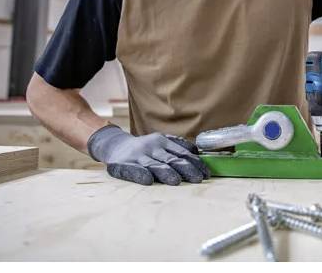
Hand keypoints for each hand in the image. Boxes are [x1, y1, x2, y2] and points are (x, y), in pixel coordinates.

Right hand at [87, 125, 210, 185]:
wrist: (115, 145)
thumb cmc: (144, 148)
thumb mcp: (160, 141)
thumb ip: (177, 145)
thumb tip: (196, 151)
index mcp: (162, 141)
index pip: (181, 153)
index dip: (195, 163)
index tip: (206, 173)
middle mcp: (151, 147)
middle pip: (171, 159)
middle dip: (186, 169)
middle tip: (198, 179)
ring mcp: (138, 156)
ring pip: (154, 165)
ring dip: (166, 173)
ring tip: (176, 181)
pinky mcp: (123, 165)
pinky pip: (133, 170)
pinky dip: (141, 175)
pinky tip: (148, 180)